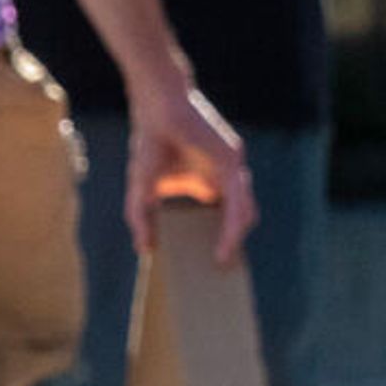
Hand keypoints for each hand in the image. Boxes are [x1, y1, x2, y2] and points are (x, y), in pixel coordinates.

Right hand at [125, 82, 258, 266]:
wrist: (157, 107)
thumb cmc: (151, 143)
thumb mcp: (143, 191)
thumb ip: (143, 220)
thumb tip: (146, 251)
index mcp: (209, 185)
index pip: (220, 220)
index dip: (219, 244)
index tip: (211, 272)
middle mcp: (225, 180)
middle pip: (235, 220)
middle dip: (230, 248)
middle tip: (221, 278)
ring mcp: (232, 170)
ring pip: (241, 214)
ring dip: (234, 242)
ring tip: (222, 268)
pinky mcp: (232, 161)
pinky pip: (239, 200)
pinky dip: (234, 226)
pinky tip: (226, 246)